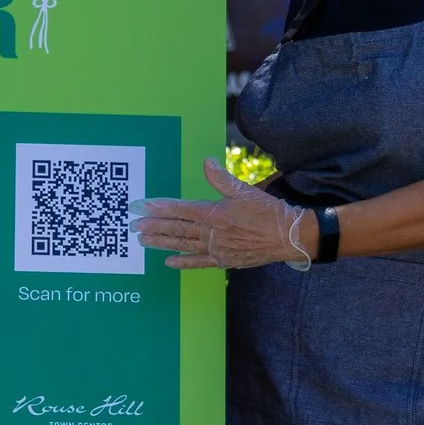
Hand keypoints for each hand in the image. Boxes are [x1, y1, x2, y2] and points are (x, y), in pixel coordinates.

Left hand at [133, 158, 310, 269]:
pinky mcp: (224, 260)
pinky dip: (183, 262)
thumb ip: (221, 178)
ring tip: (143, 241)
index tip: (143, 206)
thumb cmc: (268, 212)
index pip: (181, 210)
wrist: (288, 237)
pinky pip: (199, 262)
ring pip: (183, 245)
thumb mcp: (244, 190)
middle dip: (154, 226)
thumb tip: (207, 162)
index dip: (161, 207)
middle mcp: (212, 233)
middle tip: (134, 226)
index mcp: (215, 213)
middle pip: (177, 229)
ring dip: (162, 243)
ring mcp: (216, 249)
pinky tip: (168, 261)